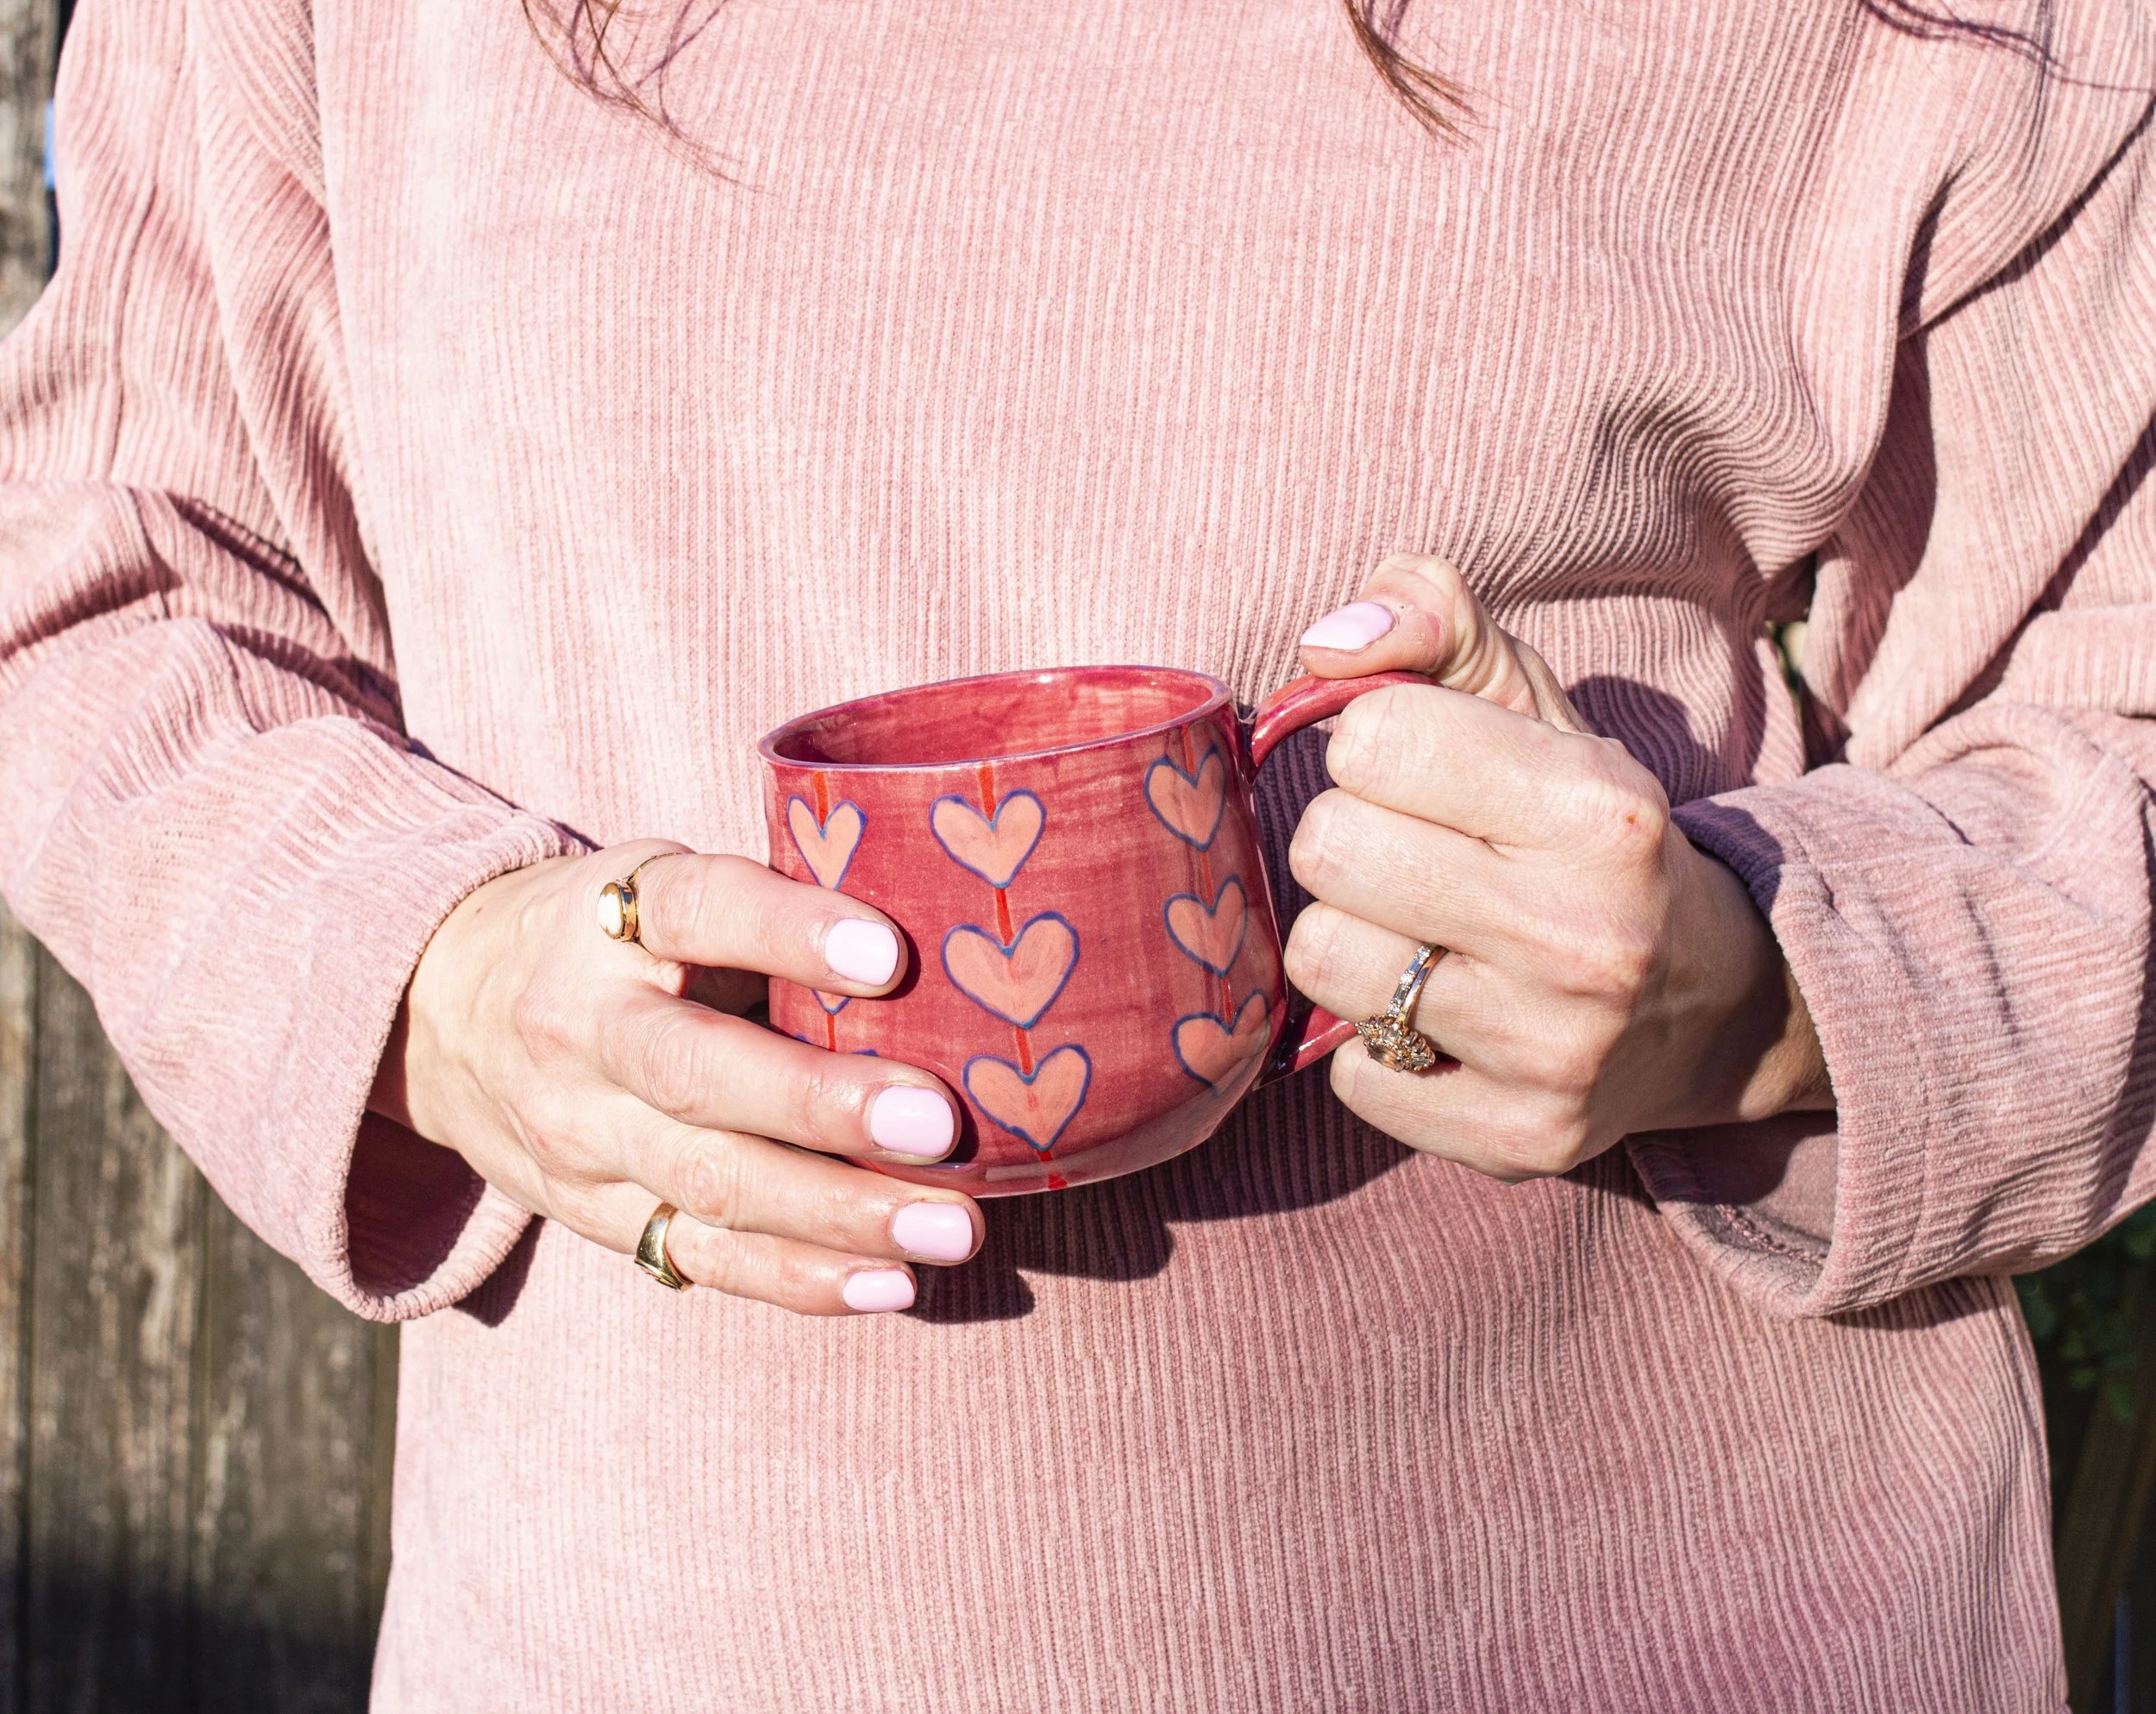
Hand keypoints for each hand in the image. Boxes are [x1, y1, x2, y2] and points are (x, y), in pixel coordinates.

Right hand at [369, 843, 981, 1313]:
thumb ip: (770, 911)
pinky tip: (890, 1284)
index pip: (700, 909)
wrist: (439, 1009)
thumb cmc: (615, 936)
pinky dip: (799, 1279)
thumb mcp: (661, 882)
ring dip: (839, 1215)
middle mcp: (584, 1026)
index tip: (890, 954)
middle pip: (699, 1074)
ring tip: (950, 1227)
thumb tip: (945, 948)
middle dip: (824, 1108)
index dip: (793, 930)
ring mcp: (581, 1134)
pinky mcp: (595, 1212)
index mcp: (613, 916)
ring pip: (711, 1184)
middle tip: (939, 1125)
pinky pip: (700, 1257)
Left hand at [1285, 556, 1831, 1180]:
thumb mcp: (1532, 704)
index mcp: (1599, 810)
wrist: (1715, 1004)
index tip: (1419, 775)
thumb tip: (1327, 642)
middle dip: (1350, 840)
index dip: (1374, 747)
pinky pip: (1349, 1075)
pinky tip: (1439, 1020)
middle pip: (1327, 849)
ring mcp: (1552, 1052)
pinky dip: (1374, 1045)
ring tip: (1420, 936)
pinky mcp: (1516, 1140)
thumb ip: (1431, 618)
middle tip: (1411, 859)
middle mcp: (1584, 936)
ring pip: (1320, 961)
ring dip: (1350, 940)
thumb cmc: (1587, 834)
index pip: (1372, 739)